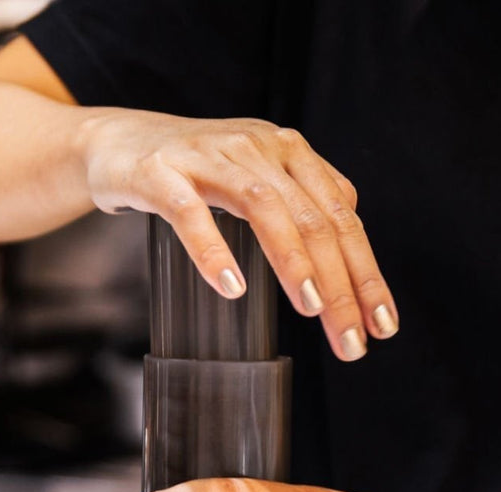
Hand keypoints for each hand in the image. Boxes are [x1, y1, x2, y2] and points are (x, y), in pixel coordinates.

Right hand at [77, 111, 397, 360]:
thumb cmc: (197, 171)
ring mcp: (207, 157)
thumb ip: (304, 205)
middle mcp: (256, 148)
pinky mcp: (159, 173)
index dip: (367, 273)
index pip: (342, 218)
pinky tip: (232, 287)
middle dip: (340, 285)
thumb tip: (350, 253)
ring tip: (312, 309)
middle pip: (313, 219)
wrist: (118, 141)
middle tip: (351, 341)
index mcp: (289, 152)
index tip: (382, 325)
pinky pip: (189, 213)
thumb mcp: (259, 178)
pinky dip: (213, 250)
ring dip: (294, 262)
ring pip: (264, 209)